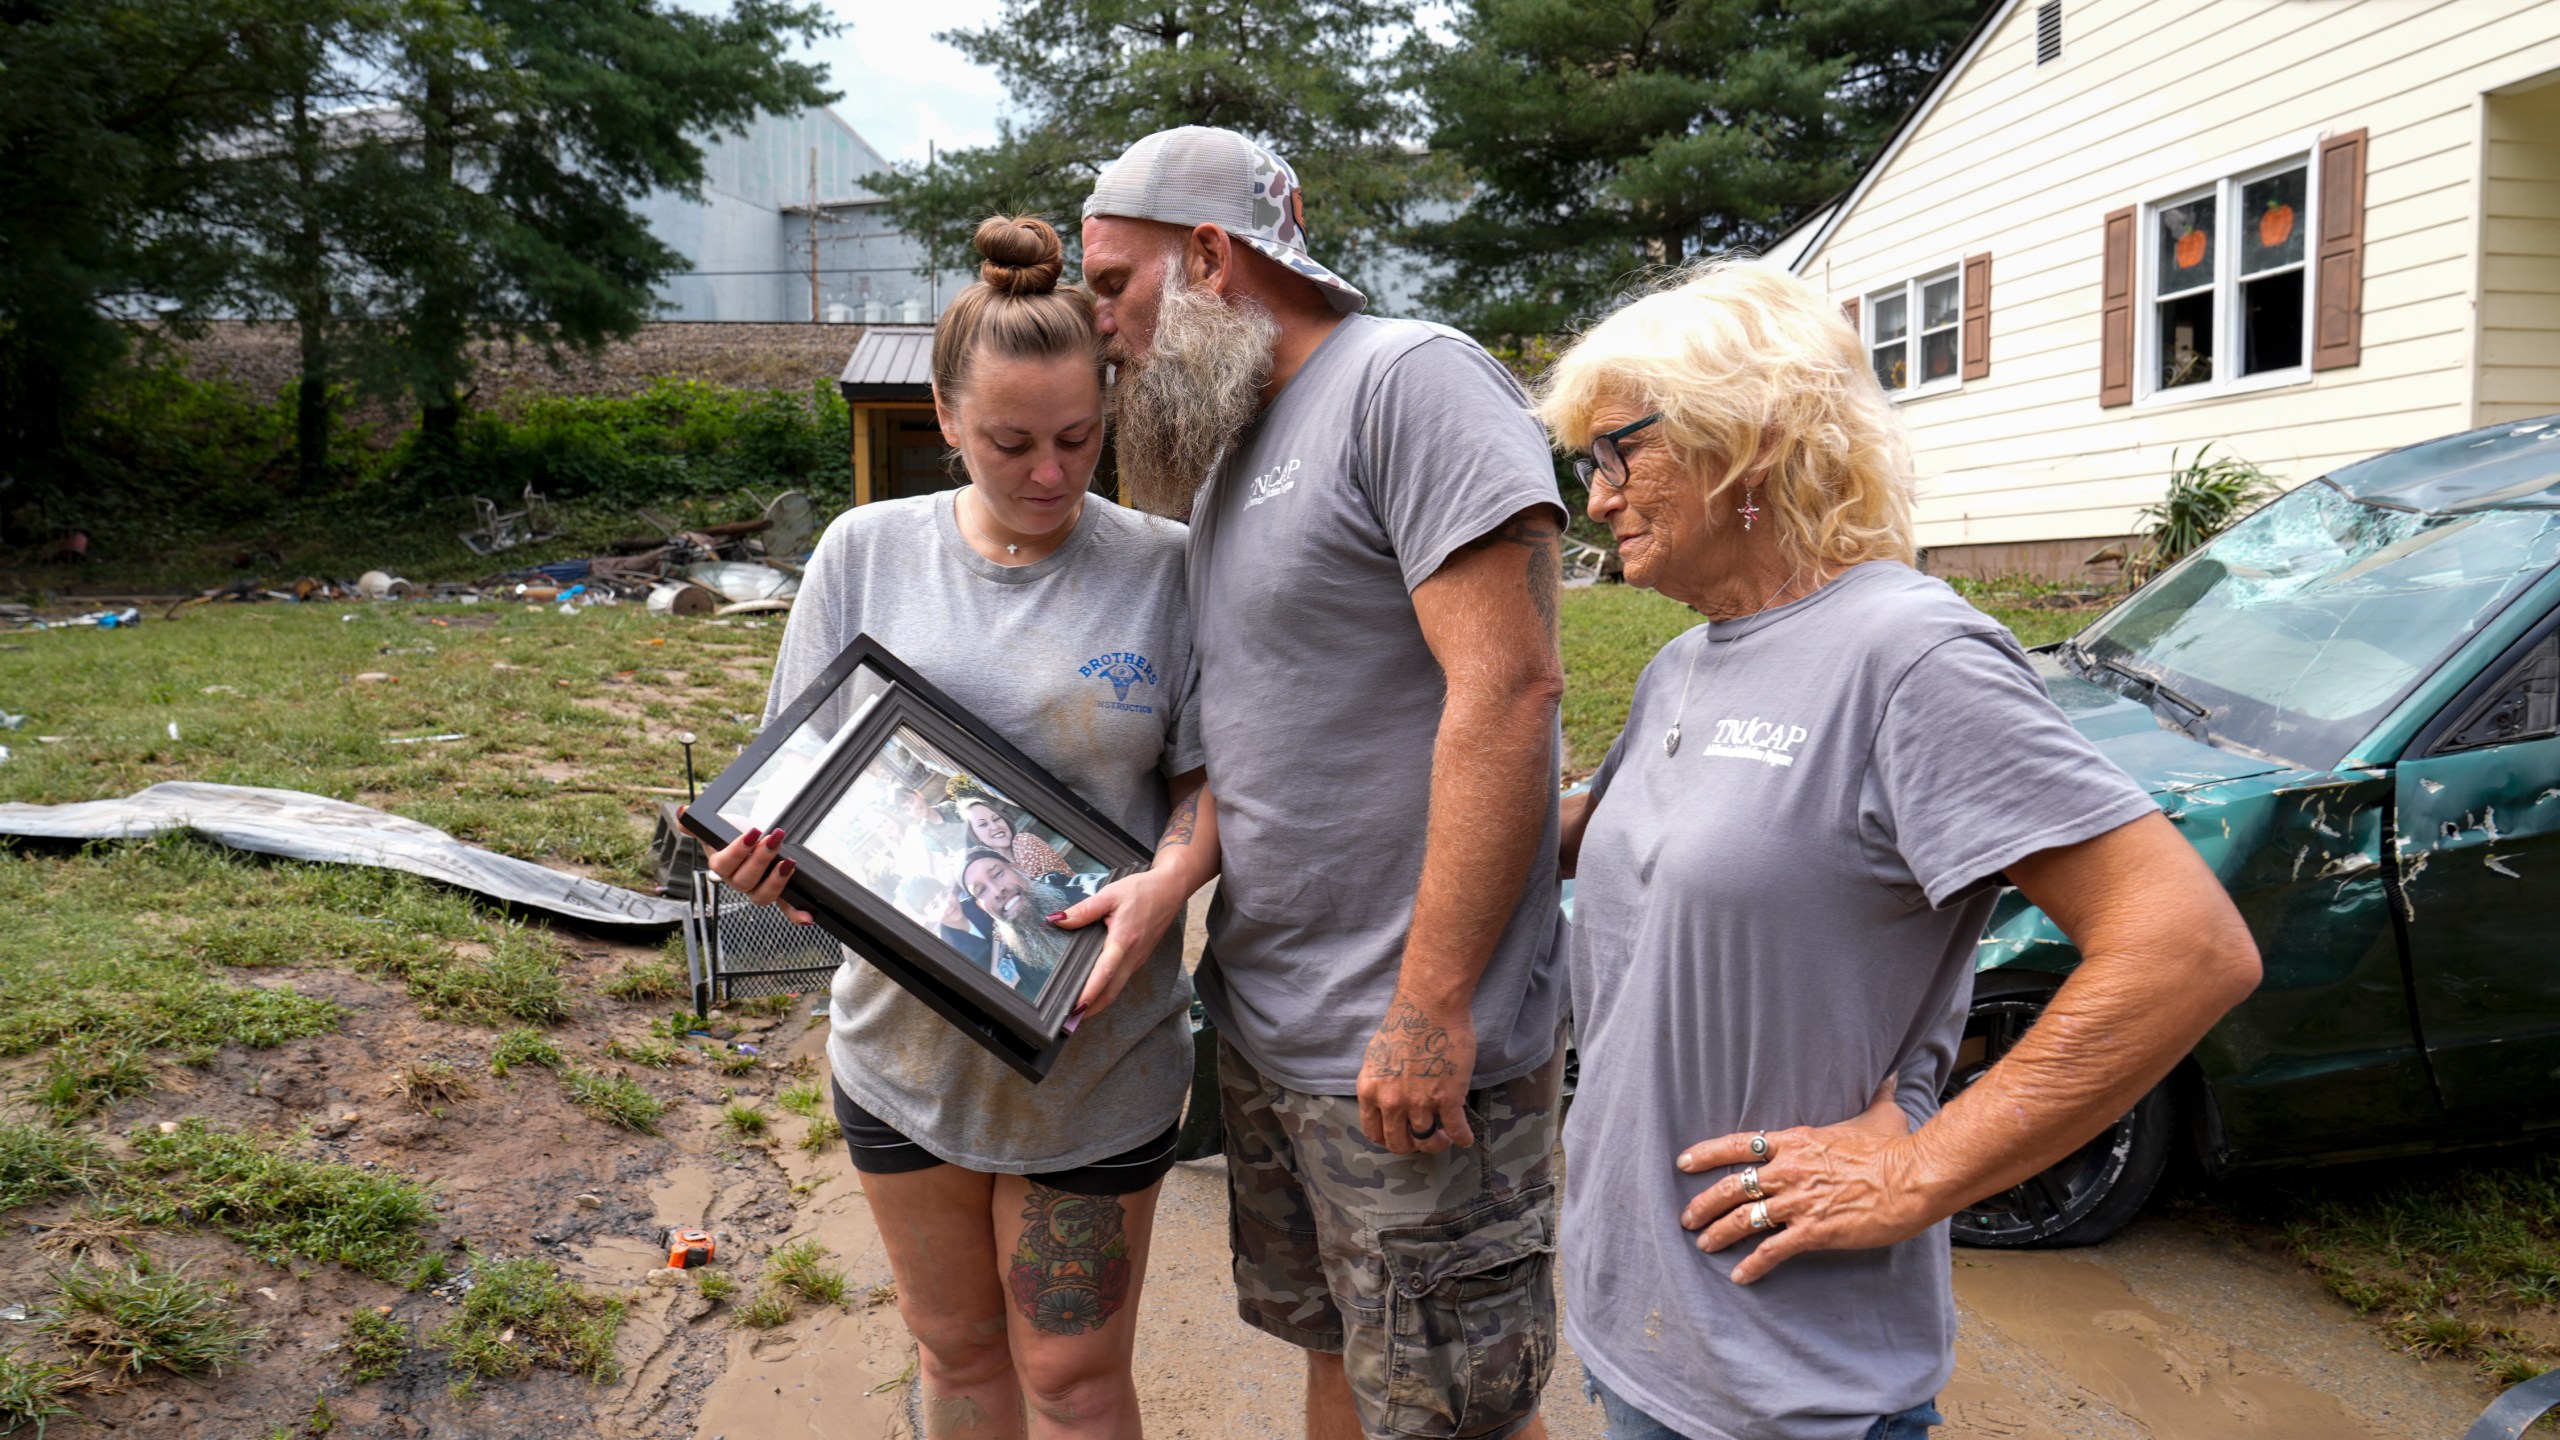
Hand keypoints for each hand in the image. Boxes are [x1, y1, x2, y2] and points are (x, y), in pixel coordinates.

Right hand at [690, 808, 810, 924]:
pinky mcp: (778, 891)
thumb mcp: (717, 826)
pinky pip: (785, 908)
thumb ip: (699, 824)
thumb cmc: (733, 833)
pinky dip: (795, 914)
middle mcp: (738, 880)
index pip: (724, 864)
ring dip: (776, 882)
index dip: (737, 852)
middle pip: (744, 880)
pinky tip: (807, 918)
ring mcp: (758, 888)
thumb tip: (683, 813)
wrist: (754, 835)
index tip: (752, 834)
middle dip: (760, 860)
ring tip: (789, 863)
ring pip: (762, 896)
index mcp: (723, 866)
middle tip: (774, 840)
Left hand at [1052, 868, 1186, 1018]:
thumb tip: (1058, 920)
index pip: (1104, 973)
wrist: (1171, 889)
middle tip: (1069, 1021)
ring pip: (1117, 989)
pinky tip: (1095, 991)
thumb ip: (1083, 910)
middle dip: (1091, 1010)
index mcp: (1123, 940)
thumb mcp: (1109, 895)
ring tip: (1078, 1012)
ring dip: (1099, 1003)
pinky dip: (1107, 991)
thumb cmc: (1142, 890)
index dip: (1089, 993)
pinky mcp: (1139, 958)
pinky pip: (1122, 980)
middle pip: (1111, 992)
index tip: (1075, 1008)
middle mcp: (1133, 956)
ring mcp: (1138, 959)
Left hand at [1358, 998, 1475, 1154]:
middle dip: (1413, 1146)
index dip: (1389, 1139)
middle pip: (1399, 1143)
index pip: (1373, 1133)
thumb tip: (1384, 1097)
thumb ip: (1379, 1082)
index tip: (1401, 1136)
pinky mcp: (1447, 1098)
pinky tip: (1466, 1138)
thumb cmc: (1405, 1023)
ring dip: (1438, 1142)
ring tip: (1445, 1135)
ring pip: (1427, 1140)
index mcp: (1370, 1090)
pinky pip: (1456, 1130)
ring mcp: (1419, 1102)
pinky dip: (1462, 1138)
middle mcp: (1391, 1102)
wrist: (1430, 1006)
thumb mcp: (1376, 1057)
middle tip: (1423, 1140)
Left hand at [1675, 1077, 1927, 1283]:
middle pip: (1731, 1186)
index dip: (1706, 1153)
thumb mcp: (1881, 1115)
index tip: (1683, 1162)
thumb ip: (1878, 1096)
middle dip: (1704, 1204)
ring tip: (1704, 1245)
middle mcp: (1789, 1170)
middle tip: (1688, 1218)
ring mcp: (1798, 1201)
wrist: (1912, 1178)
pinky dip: (1753, 1265)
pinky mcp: (1813, 1231)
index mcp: (1797, 1141)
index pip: (1739, 1144)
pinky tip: (1740, 1276)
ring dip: (1719, 1234)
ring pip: (1744, 1219)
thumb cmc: (1897, 1147)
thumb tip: (1892, 1078)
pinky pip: (1772, 1250)